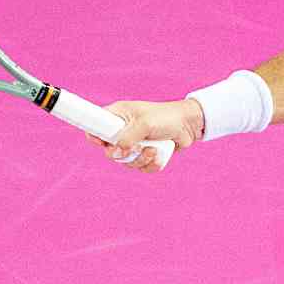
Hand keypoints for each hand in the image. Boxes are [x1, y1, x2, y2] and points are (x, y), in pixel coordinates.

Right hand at [90, 99, 205, 171]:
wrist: (189, 125)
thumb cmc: (166, 117)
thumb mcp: (145, 124)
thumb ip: (127, 138)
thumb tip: (115, 153)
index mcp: (117, 116)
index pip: (95, 127)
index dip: (95, 137)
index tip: (103, 144)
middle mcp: (122, 130)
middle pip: (110, 151)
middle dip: (124, 155)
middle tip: (135, 149)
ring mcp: (133, 143)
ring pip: (126, 162)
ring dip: (140, 160)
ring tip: (153, 150)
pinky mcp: (145, 154)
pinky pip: (140, 167)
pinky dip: (150, 165)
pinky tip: (159, 157)